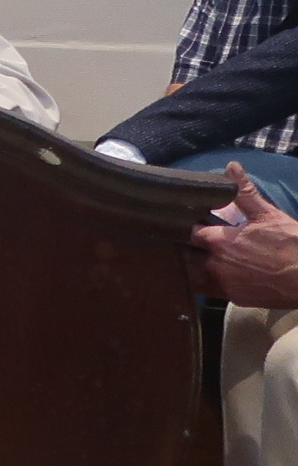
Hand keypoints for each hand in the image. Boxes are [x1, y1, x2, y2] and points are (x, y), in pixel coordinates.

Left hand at [188, 163, 297, 306]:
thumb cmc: (292, 244)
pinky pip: (211, 291)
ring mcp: (224, 284)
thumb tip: (231, 167)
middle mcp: (215, 265)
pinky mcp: (234, 299)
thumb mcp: (268, 215)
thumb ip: (244, 193)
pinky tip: (214, 274)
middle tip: (184, 242)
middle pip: (184, 257)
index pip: (186, 232)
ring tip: (195, 258)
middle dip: (184, 249)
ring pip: (193, 276)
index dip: (182, 227)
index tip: (179, 222)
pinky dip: (207, 282)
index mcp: (219, 241)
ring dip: (191, 268)